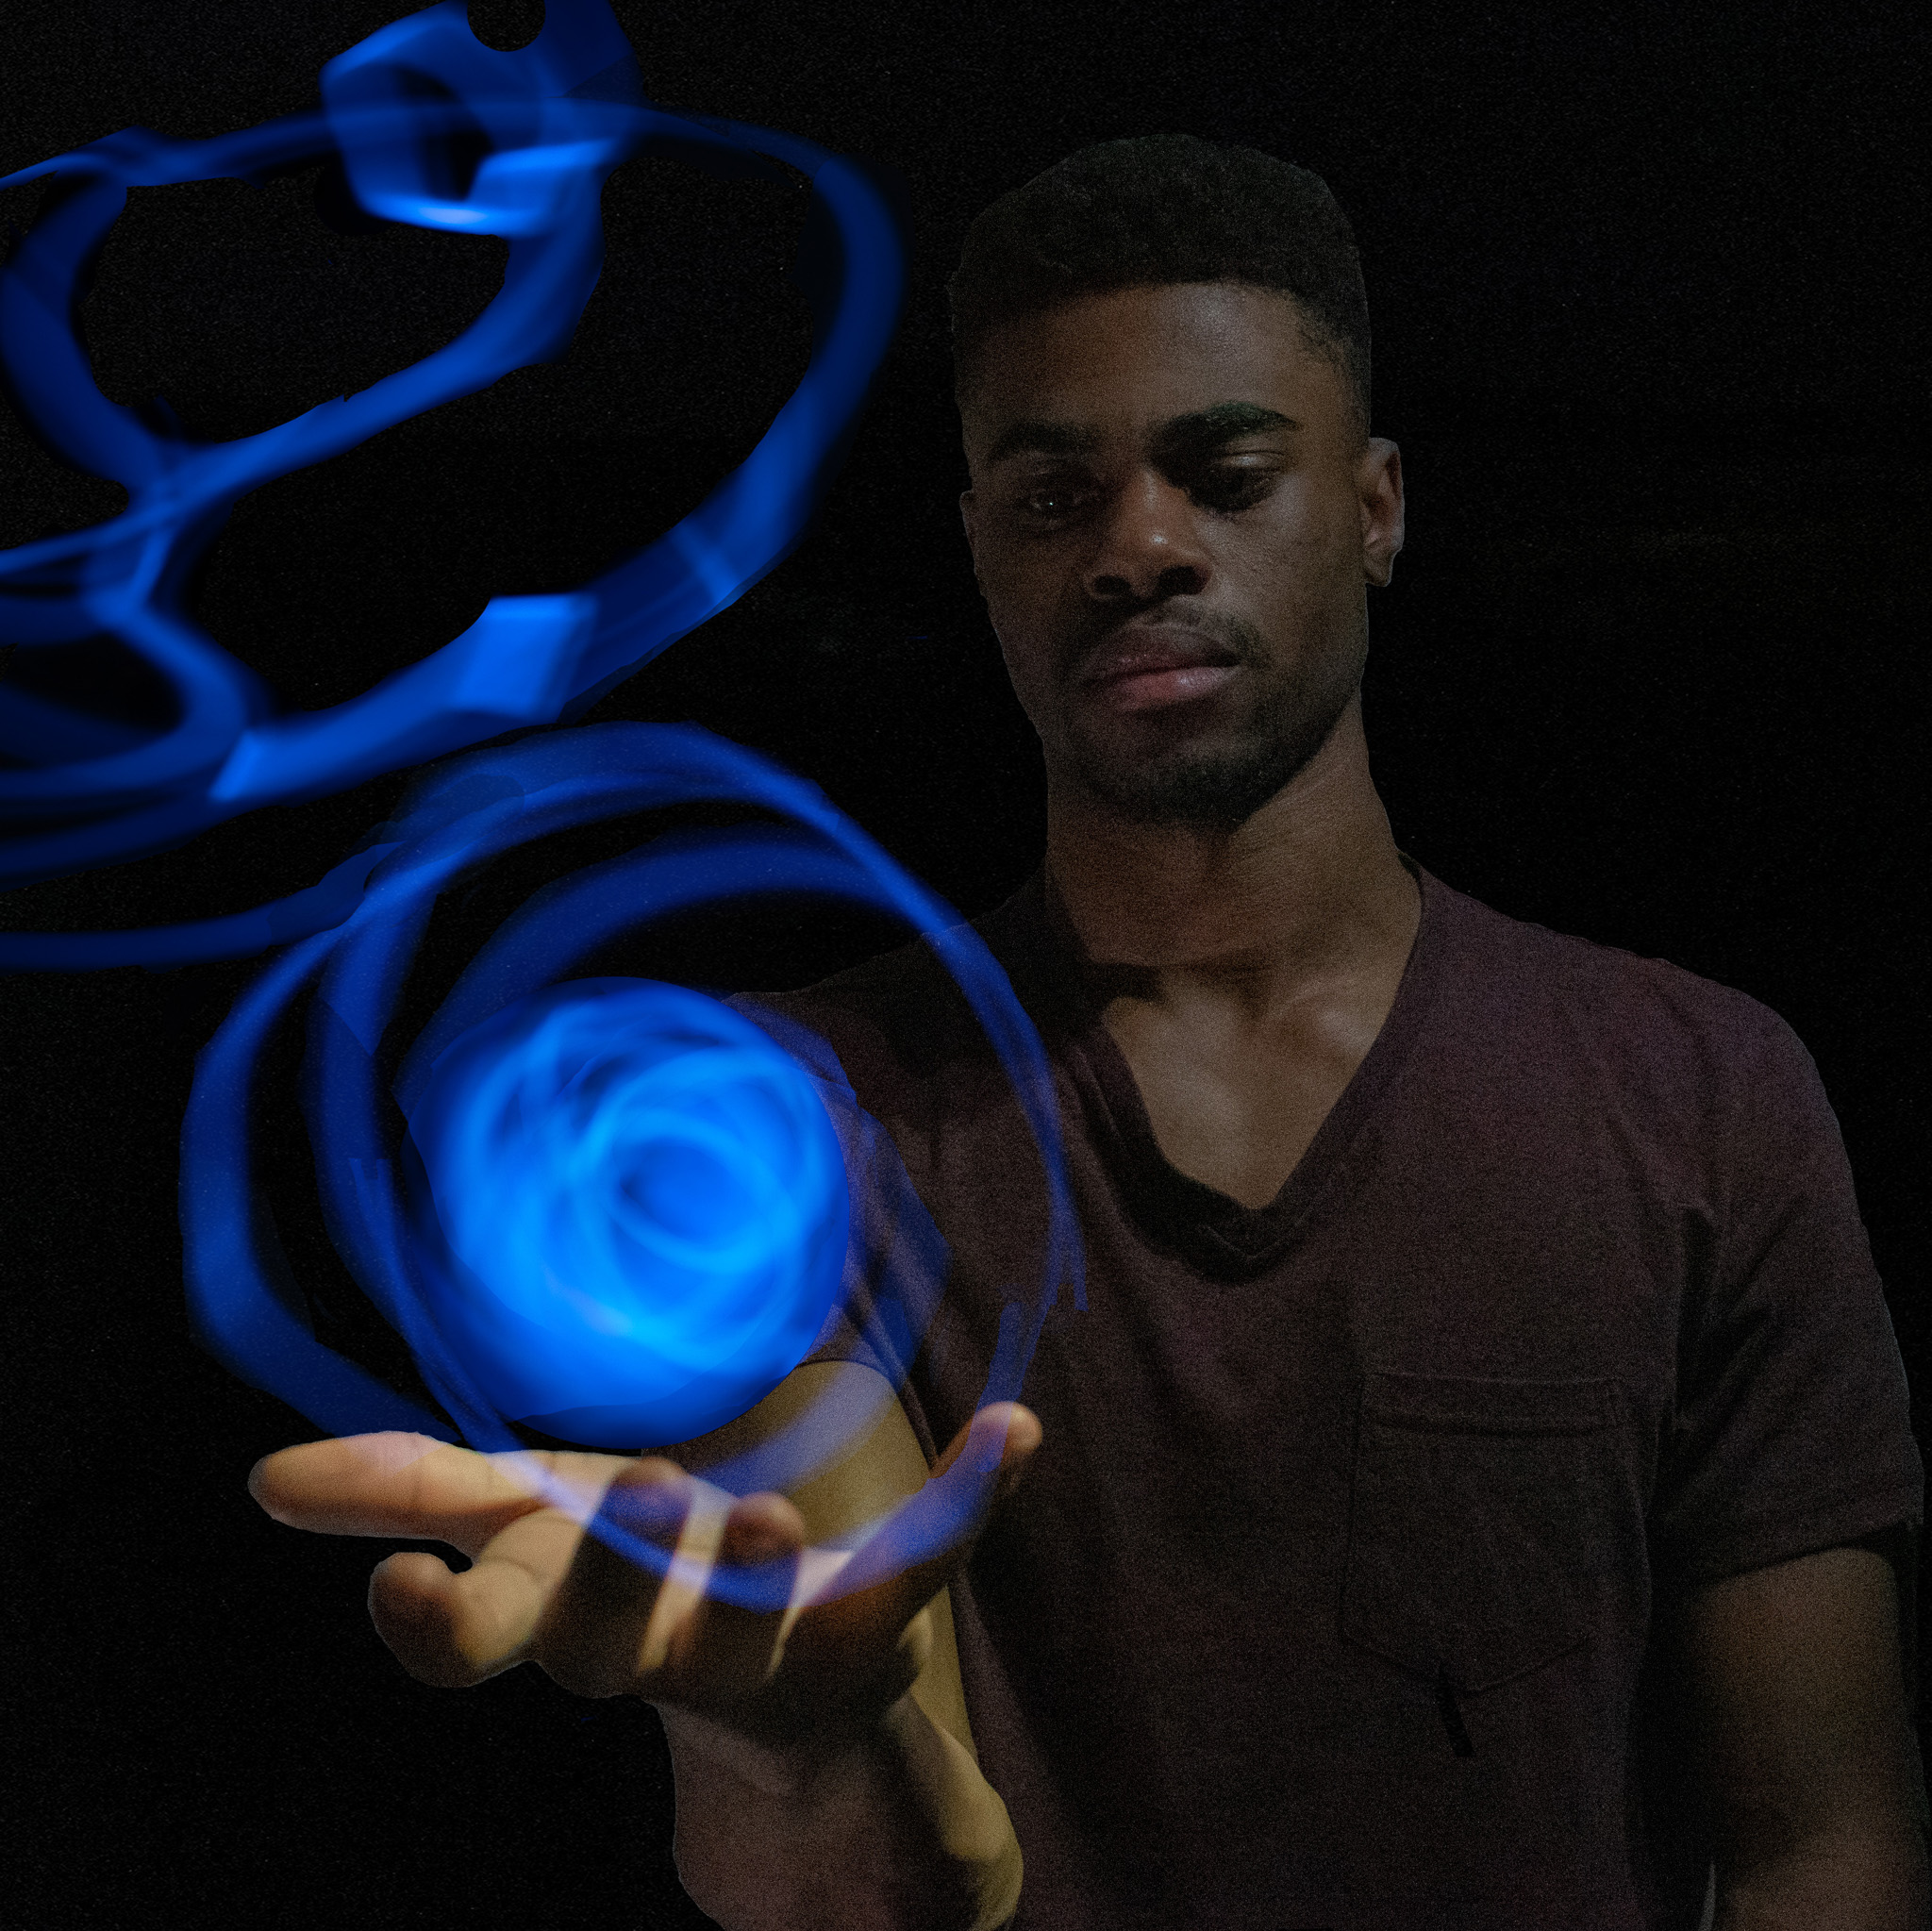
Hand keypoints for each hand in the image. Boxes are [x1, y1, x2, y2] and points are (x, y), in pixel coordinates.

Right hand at [248, 1400, 1040, 1772]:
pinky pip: (925, 1555)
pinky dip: (970, 1494)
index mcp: (574, 1617)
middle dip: (611, 1580)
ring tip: (762, 1507)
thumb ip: (412, 1495)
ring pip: (760, 1621)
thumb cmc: (635, 1585)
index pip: (488, 1637)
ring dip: (760, 1567)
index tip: (395, 1585)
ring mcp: (777, 1642)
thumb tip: (267, 1482)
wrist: (785, 1706)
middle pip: (615, 1639)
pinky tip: (1017, 1430)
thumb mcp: (528, 1529)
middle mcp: (665, 1646)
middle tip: (630, 1501)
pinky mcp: (873, 1617)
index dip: (439, 1623)